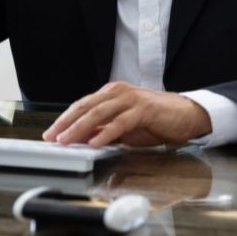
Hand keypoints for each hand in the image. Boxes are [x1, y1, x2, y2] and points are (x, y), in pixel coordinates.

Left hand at [42, 82, 212, 147]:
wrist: (186, 114)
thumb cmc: (155, 120)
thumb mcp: (124, 127)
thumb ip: (103, 130)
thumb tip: (81, 140)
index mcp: (111, 94)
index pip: (81, 105)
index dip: (64, 119)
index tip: (50, 133)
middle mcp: (118, 92)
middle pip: (85, 107)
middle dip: (66, 123)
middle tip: (52, 137)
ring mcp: (131, 99)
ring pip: (99, 113)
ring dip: (80, 128)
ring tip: (67, 140)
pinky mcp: (144, 109)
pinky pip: (120, 123)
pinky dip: (106, 133)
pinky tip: (95, 143)